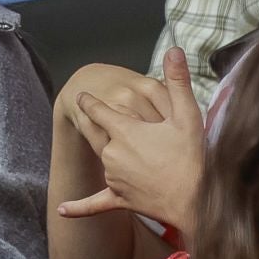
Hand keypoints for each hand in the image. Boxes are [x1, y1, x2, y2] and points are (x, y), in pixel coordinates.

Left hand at [60, 48, 204, 233]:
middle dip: (110, 131)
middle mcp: (112, 153)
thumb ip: (177, 81)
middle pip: (102, 136)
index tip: (81, 95)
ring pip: (107, 161)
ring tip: (143, 158)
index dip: (90, 101)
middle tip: (128, 130)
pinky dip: (78, 207)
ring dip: (115, 158)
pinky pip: (94, 204)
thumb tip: (174, 49)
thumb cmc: (193, 158)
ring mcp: (113, 178)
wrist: (196, 201)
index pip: (99, 110)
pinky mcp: (118, 199)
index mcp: (124, 130)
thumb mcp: (188, 115)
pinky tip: (62, 209)